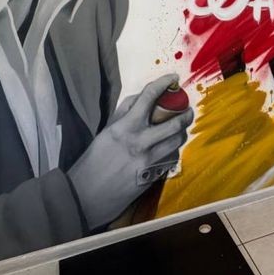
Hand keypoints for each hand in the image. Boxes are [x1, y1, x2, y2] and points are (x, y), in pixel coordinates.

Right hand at [68, 73, 194, 229]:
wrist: (85, 197)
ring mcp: (148, 163)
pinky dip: (173, 151)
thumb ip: (124, 113)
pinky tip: (169, 148)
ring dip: (182, 132)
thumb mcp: (105, 132)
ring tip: (181, 128)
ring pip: (176, 142)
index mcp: (124, 128)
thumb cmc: (92, 161)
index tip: (173, 78)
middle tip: (188, 109)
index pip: (148, 98)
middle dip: (186, 113)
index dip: (163, 83)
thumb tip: (142, 97)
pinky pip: (171, 160)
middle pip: (174, 123)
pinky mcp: (152, 178)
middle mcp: (139, 144)